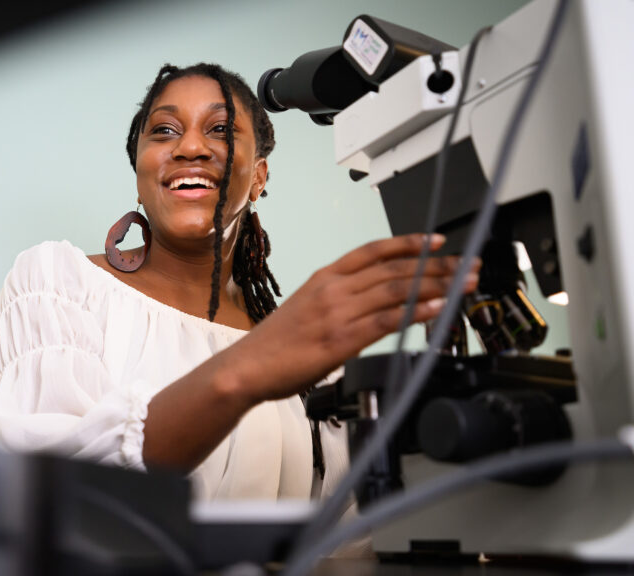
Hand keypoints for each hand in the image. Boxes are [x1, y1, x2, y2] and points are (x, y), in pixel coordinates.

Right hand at [230, 233, 479, 402]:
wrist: (248, 367)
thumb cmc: (275, 344)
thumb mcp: (308, 309)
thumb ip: (341, 303)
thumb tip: (373, 305)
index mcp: (325, 278)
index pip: (373, 251)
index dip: (409, 243)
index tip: (437, 240)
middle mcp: (333, 289)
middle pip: (393, 269)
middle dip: (436, 266)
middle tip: (467, 264)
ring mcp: (338, 313)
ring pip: (395, 290)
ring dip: (435, 286)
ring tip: (463, 284)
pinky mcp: (341, 339)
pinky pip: (386, 321)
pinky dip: (415, 312)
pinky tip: (437, 309)